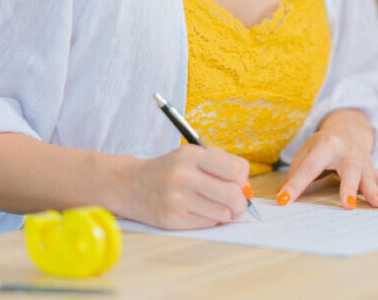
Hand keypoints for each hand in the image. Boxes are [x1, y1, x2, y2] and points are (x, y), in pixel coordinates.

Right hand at [128, 145, 250, 228]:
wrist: (132, 185)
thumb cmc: (170, 169)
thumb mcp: (191, 154)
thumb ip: (220, 165)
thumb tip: (245, 188)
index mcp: (191, 155)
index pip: (236, 169)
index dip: (242, 178)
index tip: (236, 181)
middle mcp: (183, 176)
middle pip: (232, 195)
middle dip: (241, 201)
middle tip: (236, 201)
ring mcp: (177, 200)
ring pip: (223, 213)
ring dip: (227, 213)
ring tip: (218, 206)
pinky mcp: (172, 220)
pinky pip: (208, 224)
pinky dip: (212, 219)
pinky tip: (202, 211)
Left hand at [277, 109, 377, 209]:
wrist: (347, 128)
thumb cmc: (322, 146)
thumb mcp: (305, 154)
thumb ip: (296, 175)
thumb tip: (283, 198)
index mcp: (326, 145)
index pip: (309, 167)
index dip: (295, 185)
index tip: (284, 201)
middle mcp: (347, 152)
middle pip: (348, 171)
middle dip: (349, 188)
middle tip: (348, 205)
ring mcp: (362, 162)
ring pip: (370, 177)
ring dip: (375, 192)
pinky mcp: (372, 170)